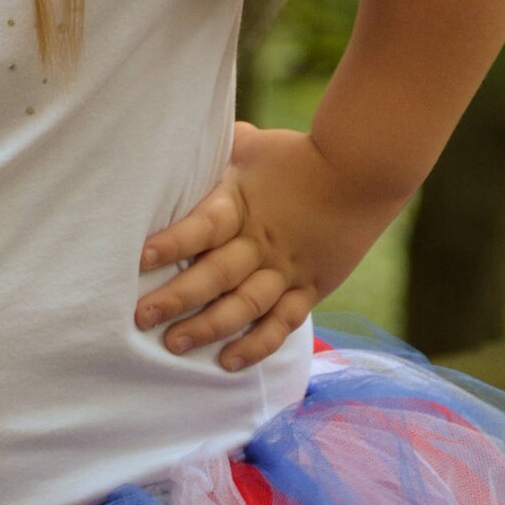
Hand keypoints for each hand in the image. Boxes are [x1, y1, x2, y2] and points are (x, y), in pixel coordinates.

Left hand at [136, 123, 406, 370]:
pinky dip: (257, 345)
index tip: (140, 259)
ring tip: (174, 344)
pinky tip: (228, 362)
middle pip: (217, 274)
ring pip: (245, 306)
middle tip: (142, 317)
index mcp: (242, 204)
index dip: (173, 243)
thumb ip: (214, 152)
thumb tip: (174, 142)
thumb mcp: (250, 144)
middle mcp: (262, 242)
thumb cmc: (297, 155)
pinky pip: (282, 323)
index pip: (203, 226)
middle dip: (177, 298)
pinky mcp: (310, 288)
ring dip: (210, 328)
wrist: (363, 170)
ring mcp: (287, 269)